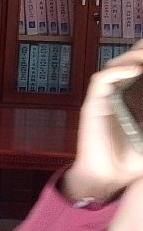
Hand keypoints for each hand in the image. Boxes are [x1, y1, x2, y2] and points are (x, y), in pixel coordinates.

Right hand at [63, 41, 142, 201]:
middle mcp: (116, 94)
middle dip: (140, 50)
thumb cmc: (131, 162)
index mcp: (132, 98)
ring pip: (114, 66)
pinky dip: (116, 71)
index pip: (138, 70)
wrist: (108, 179)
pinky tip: (135, 69)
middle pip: (126, 61)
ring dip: (132, 57)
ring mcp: (103, 98)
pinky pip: (101, 80)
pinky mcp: (93, 104)